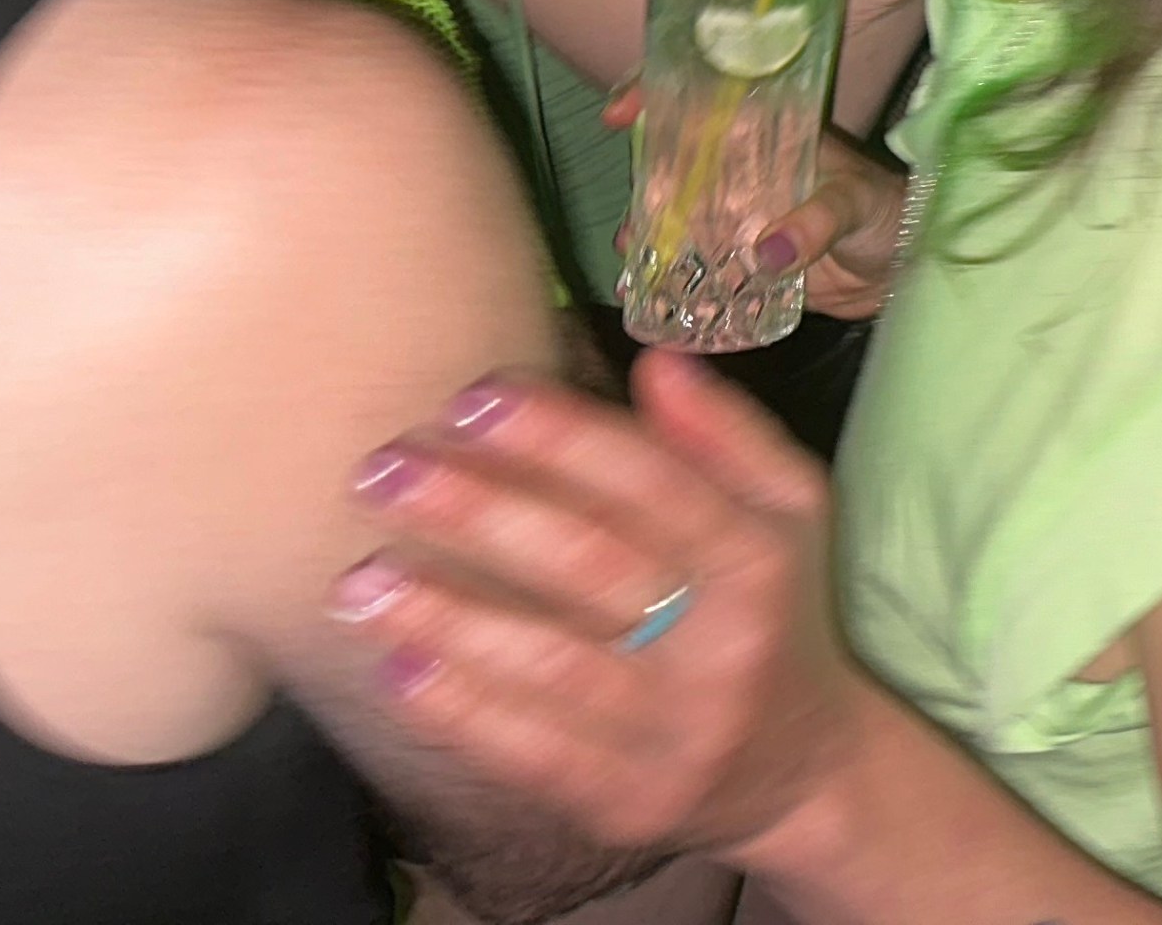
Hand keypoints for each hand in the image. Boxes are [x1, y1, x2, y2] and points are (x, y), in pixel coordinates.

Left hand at [332, 353, 873, 857]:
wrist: (802, 770)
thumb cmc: (773, 610)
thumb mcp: (787, 511)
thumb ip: (726, 435)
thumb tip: (656, 361)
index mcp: (758, 558)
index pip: (654, 485)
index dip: (561, 437)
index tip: (472, 398)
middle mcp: (722, 645)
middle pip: (590, 567)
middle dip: (478, 512)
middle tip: (383, 470)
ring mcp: (674, 732)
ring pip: (549, 665)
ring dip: (446, 617)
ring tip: (360, 578)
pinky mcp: (626, 801)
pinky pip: (532, 754)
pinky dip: (460, 710)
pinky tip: (397, 667)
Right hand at [594, 90, 905, 323]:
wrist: (901, 267)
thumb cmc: (886, 212)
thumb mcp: (857, 203)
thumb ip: (818, 221)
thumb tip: (768, 252)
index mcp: (768, 134)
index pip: (705, 101)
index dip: (657, 97)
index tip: (620, 113)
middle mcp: (742, 170)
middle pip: (674, 163)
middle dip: (642, 186)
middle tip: (632, 223)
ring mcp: (737, 215)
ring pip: (675, 215)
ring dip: (648, 236)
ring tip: (634, 261)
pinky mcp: (740, 260)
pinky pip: (695, 265)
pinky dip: (669, 279)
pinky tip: (648, 297)